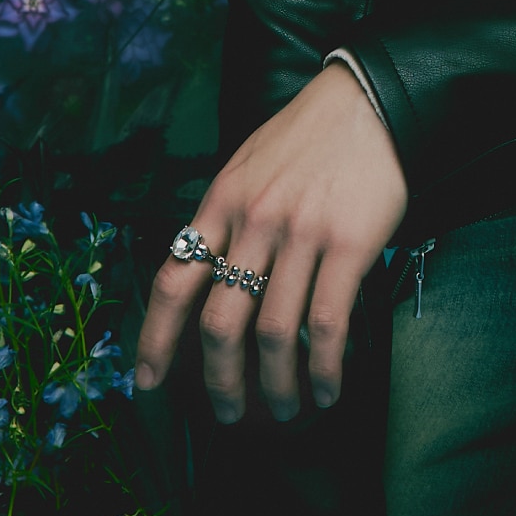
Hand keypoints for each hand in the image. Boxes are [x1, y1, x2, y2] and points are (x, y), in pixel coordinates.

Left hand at [135, 64, 407, 421]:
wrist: (369, 103)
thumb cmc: (309, 137)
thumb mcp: (247, 165)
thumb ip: (227, 218)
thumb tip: (209, 275)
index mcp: (220, 204)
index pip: (172, 282)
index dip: (153, 340)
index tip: (146, 383)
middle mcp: (253, 223)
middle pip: (220, 323)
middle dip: (219, 381)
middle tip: (225, 413)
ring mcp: (300, 235)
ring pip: (275, 333)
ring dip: (276, 384)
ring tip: (284, 408)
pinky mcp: (347, 245)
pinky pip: (327, 323)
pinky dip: (326, 367)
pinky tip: (328, 388)